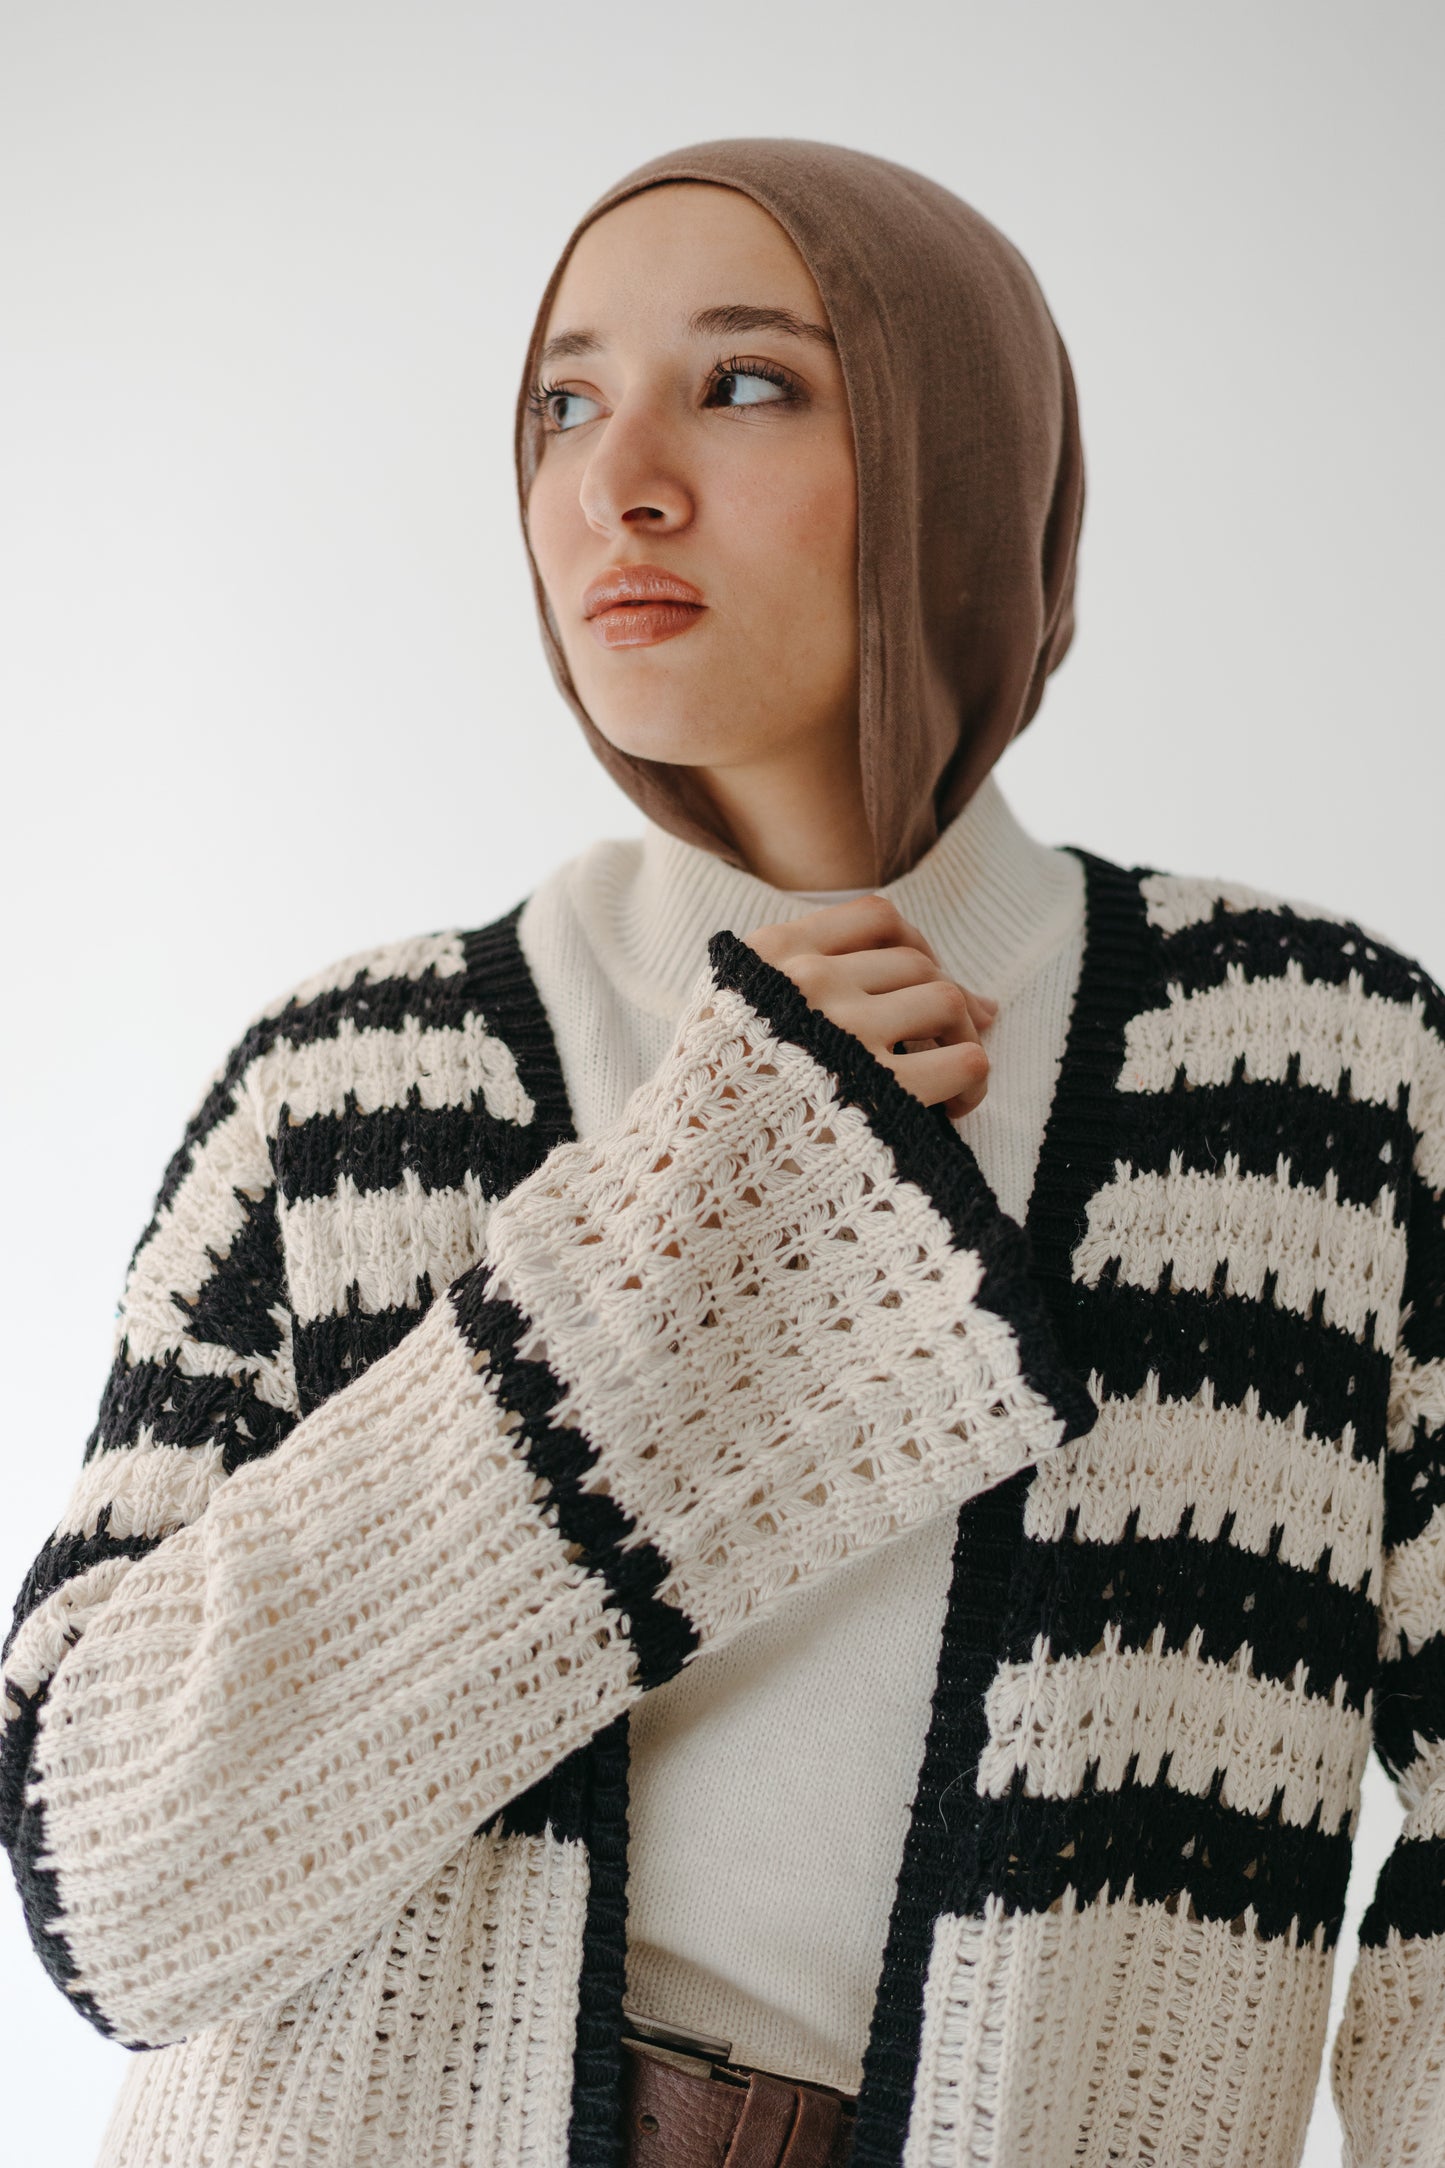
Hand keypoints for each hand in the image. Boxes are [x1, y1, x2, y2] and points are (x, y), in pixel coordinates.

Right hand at [746, 894, 997, 1120]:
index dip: (916, 949)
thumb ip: (798, 985)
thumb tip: (929, 982)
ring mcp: (844, 1032)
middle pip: (917, 962)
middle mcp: (807, 982)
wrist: (689, 1179)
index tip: (915, 989)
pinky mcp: (882, 1089)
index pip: (877, 918)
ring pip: (946, 1000)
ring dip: (961, 1037)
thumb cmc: (721, 1109)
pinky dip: (973, 1077)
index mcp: (769, 956)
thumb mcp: (735, 1019)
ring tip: (949, 1077)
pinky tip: (957, 1104)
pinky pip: (964, 1058)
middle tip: (940, 1045)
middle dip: (942, 1001)